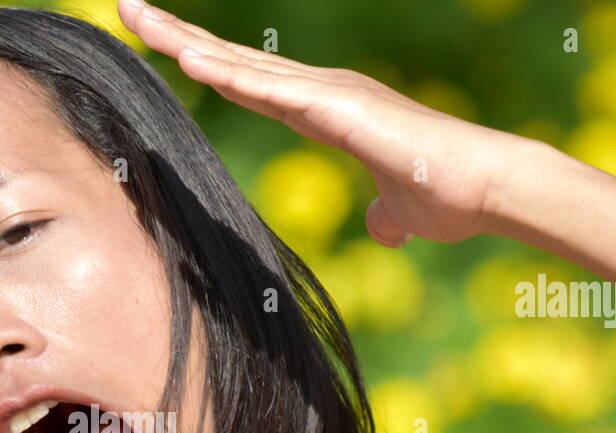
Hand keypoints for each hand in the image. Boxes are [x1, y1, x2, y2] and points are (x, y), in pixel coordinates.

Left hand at [118, 0, 532, 245]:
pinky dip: (227, 73)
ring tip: (135, 16)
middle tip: (127, 6)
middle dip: (178, 36)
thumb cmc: (448, 197)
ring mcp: (328, 93)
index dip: (206, 63)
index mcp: (325, 109)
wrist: (488, 191)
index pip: (250, 82)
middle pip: (233, 60)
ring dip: (186, 41)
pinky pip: (270, 88)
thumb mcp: (400, 212)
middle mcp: (320, 91)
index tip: (166, 46)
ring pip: (242, 64)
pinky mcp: (339, 107)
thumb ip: (384, 213)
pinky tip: (187, 58)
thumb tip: (383, 226)